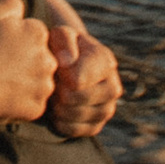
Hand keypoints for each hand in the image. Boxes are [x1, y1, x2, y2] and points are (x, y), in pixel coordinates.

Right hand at [0, 0, 57, 130]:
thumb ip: (11, 2)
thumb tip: (21, 7)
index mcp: (38, 33)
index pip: (35, 31)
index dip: (16, 36)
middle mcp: (48, 60)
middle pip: (41, 55)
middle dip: (27, 57)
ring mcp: (43, 86)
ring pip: (39, 79)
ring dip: (26, 79)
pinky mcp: (37, 108)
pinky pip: (32, 102)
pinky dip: (21, 100)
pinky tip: (2, 94)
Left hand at [34, 0, 122, 137]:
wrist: (68, 62)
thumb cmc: (62, 46)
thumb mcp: (61, 34)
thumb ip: (63, 41)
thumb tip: (67, 63)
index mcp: (106, 62)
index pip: (77, 80)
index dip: (59, 74)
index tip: (55, 65)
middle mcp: (112, 88)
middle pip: (72, 98)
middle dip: (56, 88)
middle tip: (51, 79)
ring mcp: (107, 109)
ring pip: (71, 115)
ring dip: (56, 103)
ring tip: (53, 90)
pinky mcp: (96, 126)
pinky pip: (72, 130)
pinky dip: (59, 119)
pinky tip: (56, 105)